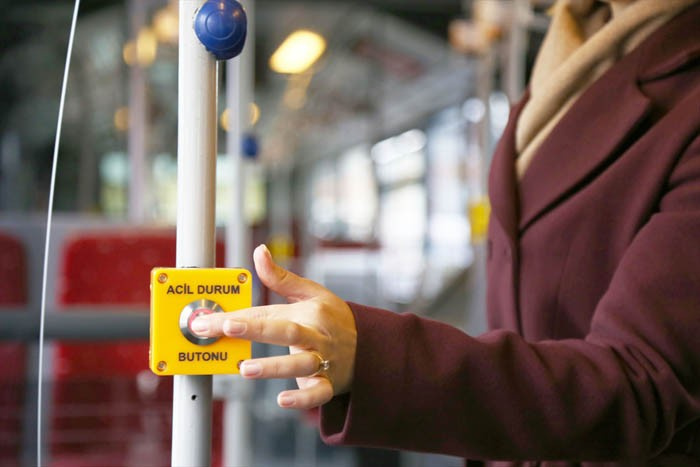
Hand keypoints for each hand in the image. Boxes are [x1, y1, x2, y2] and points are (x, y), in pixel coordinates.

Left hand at [191, 244, 356, 409]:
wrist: (370, 347)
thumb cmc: (332, 319)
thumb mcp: (311, 293)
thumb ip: (281, 277)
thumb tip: (259, 251)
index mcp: (308, 312)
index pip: (266, 314)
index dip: (235, 317)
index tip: (206, 321)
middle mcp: (315, 335)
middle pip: (284, 331)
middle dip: (253, 329)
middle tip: (226, 328)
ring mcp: (324, 361)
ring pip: (300, 363)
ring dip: (274, 366)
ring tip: (246, 369)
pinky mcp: (328, 384)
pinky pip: (318, 393)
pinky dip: (303, 398)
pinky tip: (283, 399)